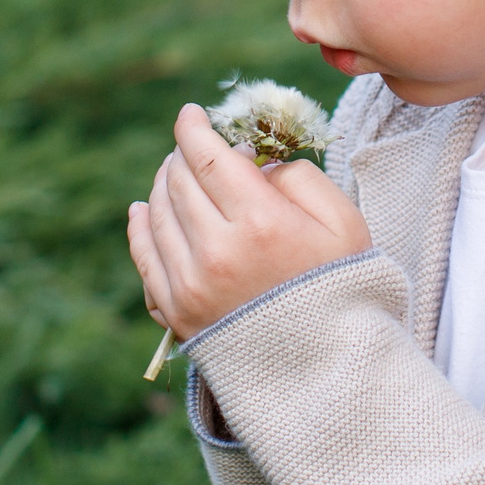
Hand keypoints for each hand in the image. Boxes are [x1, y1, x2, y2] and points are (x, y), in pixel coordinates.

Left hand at [128, 103, 371, 342]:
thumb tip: (254, 162)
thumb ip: (300, 177)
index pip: (206, 155)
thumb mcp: (344, 223)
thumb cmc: (343, 290)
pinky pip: (144, 255)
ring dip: (164, 185)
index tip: (192, 112)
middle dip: (184, 154)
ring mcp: (190, 284)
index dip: (193, 126)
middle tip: (196, 147)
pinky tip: (143, 210)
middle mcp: (216, 251)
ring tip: (178, 175)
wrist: (329, 372)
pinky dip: (140, 225)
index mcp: (260, 222)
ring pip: (156, 212)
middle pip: (178, 179)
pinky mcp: (176, 312)